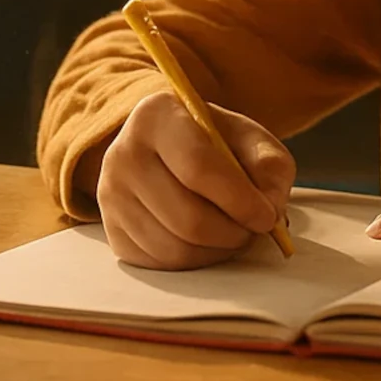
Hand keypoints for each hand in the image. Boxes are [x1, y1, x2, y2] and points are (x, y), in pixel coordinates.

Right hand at [96, 91, 295, 269]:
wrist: (168, 149)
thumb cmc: (214, 141)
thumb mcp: (249, 138)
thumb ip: (269, 167)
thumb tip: (269, 209)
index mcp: (157, 115)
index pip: (198, 167)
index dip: (239, 199)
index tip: (266, 217)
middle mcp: (123, 153)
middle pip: (186, 217)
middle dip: (232, 233)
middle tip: (254, 230)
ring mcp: (110, 196)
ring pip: (174, 248)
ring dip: (217, 251)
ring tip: (234, 233)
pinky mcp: (111, 231)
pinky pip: (159, 264)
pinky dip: (194, 261)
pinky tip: (208, 241)